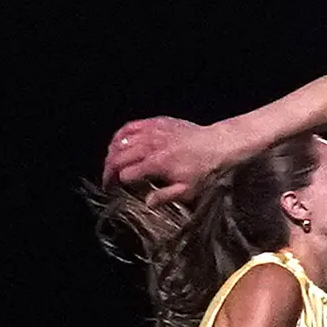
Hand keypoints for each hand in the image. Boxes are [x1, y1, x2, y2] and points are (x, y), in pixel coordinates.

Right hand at [107, 115, 257, 200]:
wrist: (219, 145)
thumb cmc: (205, 170)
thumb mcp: (188, 190)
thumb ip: (164, 197)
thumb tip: (146, 203)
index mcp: (156, 164)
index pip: (125, 174)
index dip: (117, 183)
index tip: (114, 189)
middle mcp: (150, 146)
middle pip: (118, 157)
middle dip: (108, 170)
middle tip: (107, 179)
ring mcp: (153, 132)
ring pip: (121, 140)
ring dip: (112, 152)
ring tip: (111, 162)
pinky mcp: (157, 122)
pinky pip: (132, 125)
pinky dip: (121, 134)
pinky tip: (119, 142)